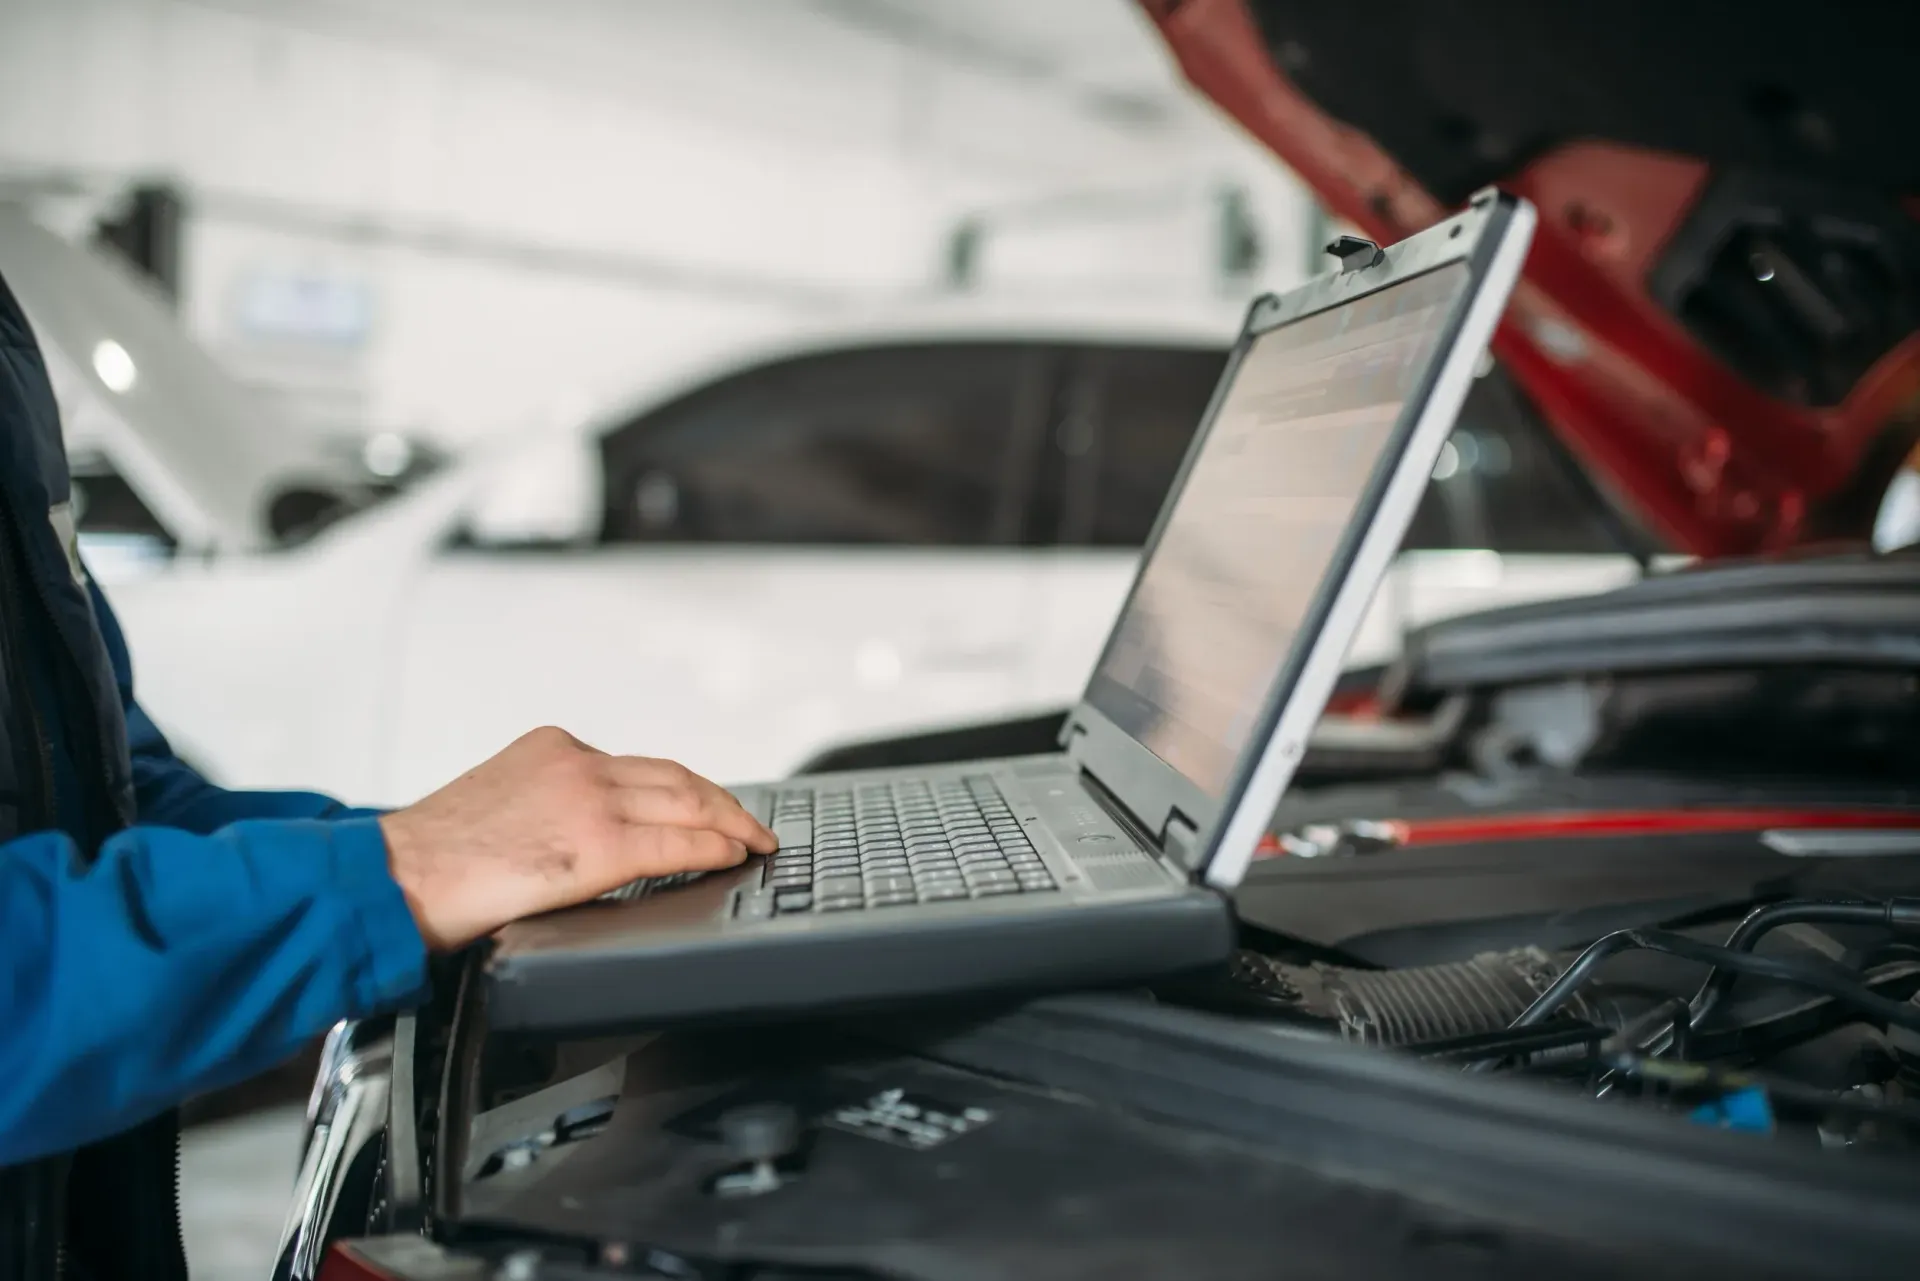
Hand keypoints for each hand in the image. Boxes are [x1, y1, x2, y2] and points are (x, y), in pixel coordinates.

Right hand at [379, 726, 776, 950]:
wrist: (394, 877)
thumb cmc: (431, 858)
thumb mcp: (497, 802)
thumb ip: (547, 804)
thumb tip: (578, 836)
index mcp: (552, 748)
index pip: (639, 766)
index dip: (682, 788)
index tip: (705, 805)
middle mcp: (577, 763)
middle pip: (676, 776)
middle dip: (721, 802)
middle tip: (749, 824)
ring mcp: (590, 800)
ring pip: (687, 802)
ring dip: (730, 822)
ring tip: (753, 840)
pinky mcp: (597, 844)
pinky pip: (676, 842)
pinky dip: (714, 846)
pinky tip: (732, 856)